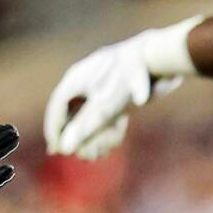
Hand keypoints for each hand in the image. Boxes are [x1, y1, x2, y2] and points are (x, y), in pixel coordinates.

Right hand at [46, 26, 191, 160]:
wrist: (157, 56)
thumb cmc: (128, 79)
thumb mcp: (106, 107)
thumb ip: (84, 128)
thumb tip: (63, 150)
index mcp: (76, 79)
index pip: (58, 107)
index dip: (55, 129)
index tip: (56, 149)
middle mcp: (86, 79)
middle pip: (74, 112)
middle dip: (79, 136)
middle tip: (82, 156)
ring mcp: (104, 82)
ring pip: (93, 113)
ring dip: (95, 133)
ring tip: (98, 153)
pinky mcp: (120, 87)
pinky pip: (109, 108)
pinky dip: (110, 125)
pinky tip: (114, 140)